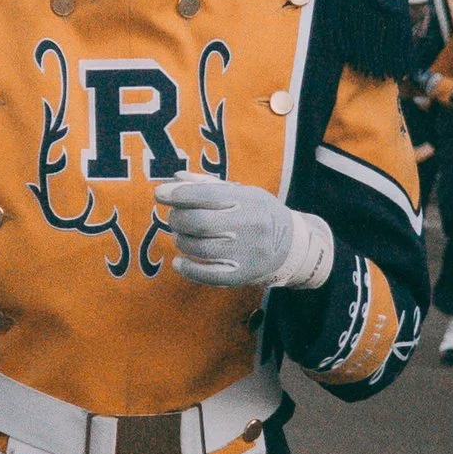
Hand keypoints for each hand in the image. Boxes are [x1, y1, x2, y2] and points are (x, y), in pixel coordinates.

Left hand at [153, 175, 332, 291]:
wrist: (293, 246)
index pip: (206, 195)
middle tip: (175, 218)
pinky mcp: (242, 274)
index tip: (160, 193)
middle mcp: (248, 225)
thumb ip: (209, 185)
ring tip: (182, 236)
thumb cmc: (260, 214)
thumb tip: (176, 178)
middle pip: (199, 223)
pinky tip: (179, 262)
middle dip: (177, 219)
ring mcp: (246, 252)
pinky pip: (209, 275)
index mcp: (248, 200)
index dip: (178, 194)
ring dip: (181, 240)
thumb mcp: (243, 192)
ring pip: (200, 248)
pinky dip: (188, 269)